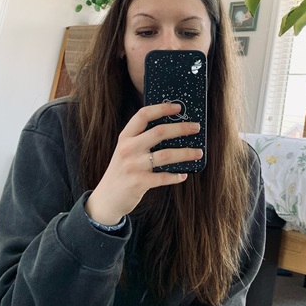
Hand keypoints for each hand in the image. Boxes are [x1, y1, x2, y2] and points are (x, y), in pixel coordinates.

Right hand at [85, 103, 202, 225]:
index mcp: (125, 137)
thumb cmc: (122, 171)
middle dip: (181, 128)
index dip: (161, 108)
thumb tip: (173, 130)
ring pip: (165, 155)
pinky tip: (183, 175)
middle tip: (196, 128)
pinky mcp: (139, 183)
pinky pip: (163, 177)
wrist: (106, 198)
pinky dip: (176, 176)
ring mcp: (133, 166)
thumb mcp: (126, 151)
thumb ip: (141, 140)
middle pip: (159, 132)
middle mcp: (128, 149)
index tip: (178, 107)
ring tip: (199, 152)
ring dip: (186, 153)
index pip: (143, 115)